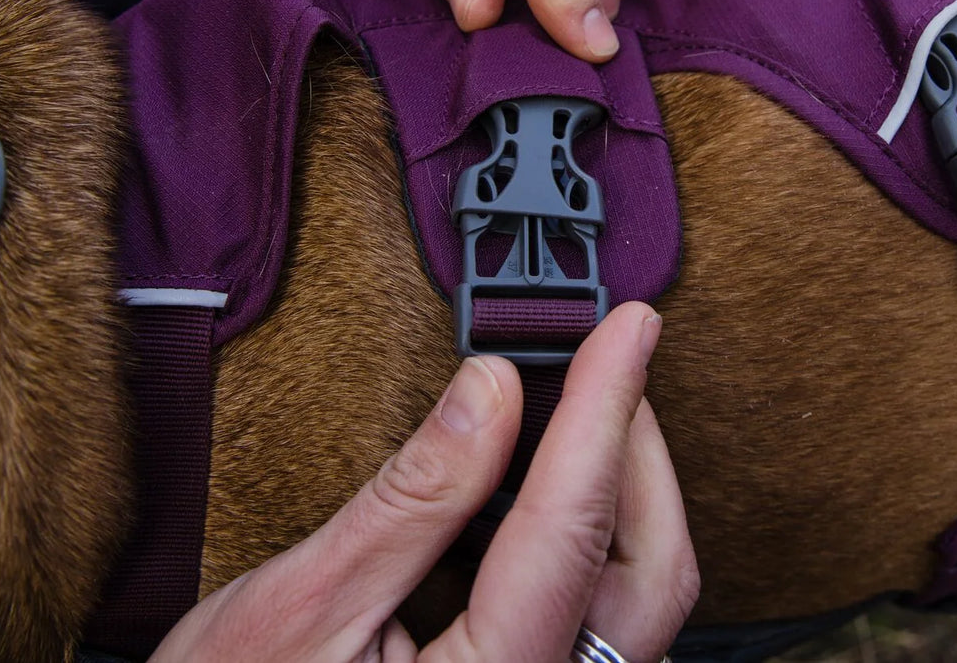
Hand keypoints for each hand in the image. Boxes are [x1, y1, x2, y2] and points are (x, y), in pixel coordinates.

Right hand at [152, 302, 697, 661]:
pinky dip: (599, 545)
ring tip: (587, 412)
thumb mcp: (304, 606)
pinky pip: (608, 627)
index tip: (627, 329)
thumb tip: (492, 390)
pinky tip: (560, 496)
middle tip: (610, 362)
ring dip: (627, 498)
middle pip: (652, 575)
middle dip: (638, 453)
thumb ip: (413, 500)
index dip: (605, 410)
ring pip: (645, 604)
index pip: (573, 529)